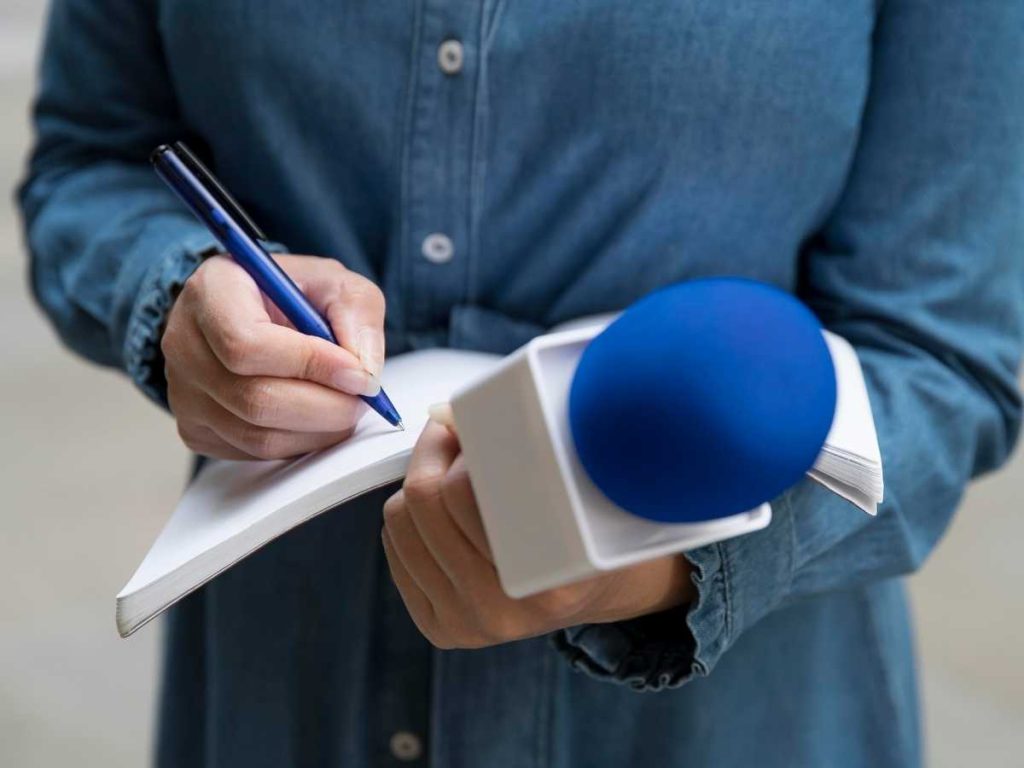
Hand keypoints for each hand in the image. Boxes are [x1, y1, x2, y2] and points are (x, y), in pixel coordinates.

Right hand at [162, 254, 384, 459]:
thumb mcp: (334, 282)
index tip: (358, 374)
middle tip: (362, 398)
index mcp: (211, 291)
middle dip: (325, 406)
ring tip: (345, 406)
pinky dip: (299, 443)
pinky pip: (254, 453)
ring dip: (318, 430)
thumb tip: (364, 372)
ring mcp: (183, 392)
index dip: (310, 365)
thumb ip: (357, 314)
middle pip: (255, 399)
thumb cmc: (292, 294)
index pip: (247, 343)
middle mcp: (184, 342)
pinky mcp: (194, 429)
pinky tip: (316, 418)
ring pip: (258, 436)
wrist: (253, 312)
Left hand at [381, 418, 693, 648]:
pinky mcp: (442, 629)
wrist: (590, 588)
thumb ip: (519, 446)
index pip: (464, 490)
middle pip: (424, 499)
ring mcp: (469, 623)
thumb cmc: (585, 525)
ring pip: (399, 520)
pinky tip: (445, 512)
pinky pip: (394, 548)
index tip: (473, 422)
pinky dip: (411, 517)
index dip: (463, 444)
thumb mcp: (575, 481)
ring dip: (421, 483)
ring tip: (455, 473)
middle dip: (435, 452)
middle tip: (457, 435)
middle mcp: (506, 608)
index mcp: (551, 578)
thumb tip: (446, 414)